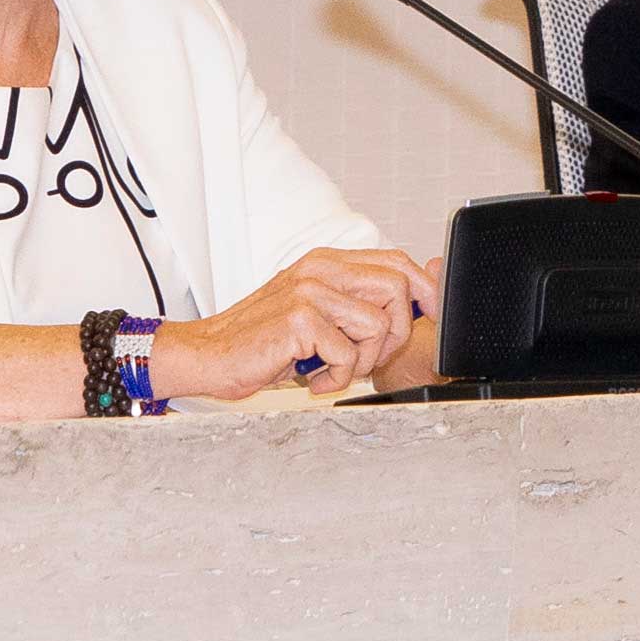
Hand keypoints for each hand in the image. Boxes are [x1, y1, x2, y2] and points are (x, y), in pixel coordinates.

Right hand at [161, 248, 441, 400]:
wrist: (208, 354)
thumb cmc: (259, 340)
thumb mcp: (311, 312)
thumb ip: (353, 302)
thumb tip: (410, 305)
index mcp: (326, 262)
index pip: (396, 262)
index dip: (424, 290)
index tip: (431, 317)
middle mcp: (319, 269)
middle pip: (397, 288)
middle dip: (396, 333)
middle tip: (367, 357)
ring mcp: (309, 291)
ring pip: (378, 324)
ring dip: (363, 361)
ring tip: (333, 368)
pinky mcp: (299, 319)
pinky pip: (349, 354)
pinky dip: (336, 377)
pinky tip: (312, 378)